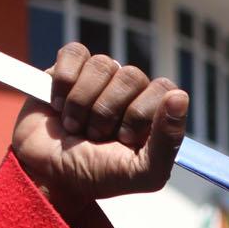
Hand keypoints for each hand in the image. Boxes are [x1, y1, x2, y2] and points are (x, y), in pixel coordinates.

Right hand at [12, 43, 186, 212]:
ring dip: (82, 102)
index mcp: (154, 114)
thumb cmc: (99, 175)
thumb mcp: (144, 173)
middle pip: (132, 76)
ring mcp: (100, 79)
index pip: (164, 88)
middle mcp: (131, 92)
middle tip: (96, 136)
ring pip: (103, 64)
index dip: (140, 113)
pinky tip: (59, 105)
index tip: (124, 139)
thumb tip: (180, 96)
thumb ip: (168, 141)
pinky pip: (75, 52)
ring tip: (75, 126)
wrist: (48, 174)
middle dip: (108, 112)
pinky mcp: (68, 70)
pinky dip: (64, 82)